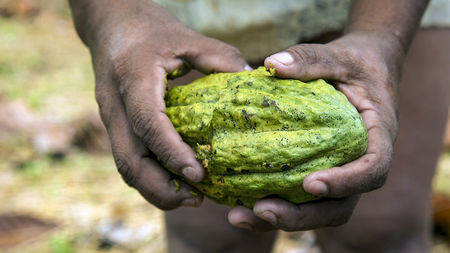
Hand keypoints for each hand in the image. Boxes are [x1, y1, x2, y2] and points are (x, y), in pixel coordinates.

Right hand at [80, 0, 248, 209]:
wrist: (110, 23)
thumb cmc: (151, 29)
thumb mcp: (188, 37)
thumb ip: (221, 58)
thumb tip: (253, 82)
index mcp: (134, 77)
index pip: (148, 123)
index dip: (172, 153)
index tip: (200, 175)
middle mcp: (114, 103)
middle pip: (128, 159)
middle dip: (160, 188)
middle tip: (197, 199)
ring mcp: (110, 117)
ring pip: (124, 166)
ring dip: (154, 189)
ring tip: (190, 199)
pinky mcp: (114, 125)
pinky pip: (127, 159)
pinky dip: (149, 177)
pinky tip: (175, 182)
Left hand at [228, 32, 401, 230]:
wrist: (363, 69)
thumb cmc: (355, 62)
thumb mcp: (338, 55)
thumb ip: (310, 59)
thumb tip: (271, 64)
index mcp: (377, 136)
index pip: (373, 170)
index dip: (346, 183)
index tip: (310, 183)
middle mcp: (359, 163)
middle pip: (340, 207)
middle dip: (302, 216)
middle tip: (262, 210)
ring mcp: (339, 173)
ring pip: (318, 211)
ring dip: (282, 219)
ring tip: (239, 216)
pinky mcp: (319, 171)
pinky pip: (300, 197)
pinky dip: (273, 203)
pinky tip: (238, 202)